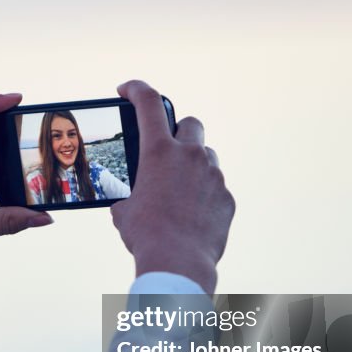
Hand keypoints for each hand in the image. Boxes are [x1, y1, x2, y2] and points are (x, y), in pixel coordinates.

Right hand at [110, 80, 234, 294]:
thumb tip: (132, 203)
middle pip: (190, 123)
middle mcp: (190, 156)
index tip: (127, 89)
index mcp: (158, 152)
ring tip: (179, 191)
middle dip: (178, 130)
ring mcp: (213, 176)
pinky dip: (204, 195)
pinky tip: (191, 216)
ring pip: (207, 157)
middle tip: (167, 147)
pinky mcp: (227, 198)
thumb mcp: (125, 211)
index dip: (136, 89)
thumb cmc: (145, 235)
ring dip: (194, 165)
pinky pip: (216, 187)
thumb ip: (130, 195)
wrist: (177, 263)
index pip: (148, 103)